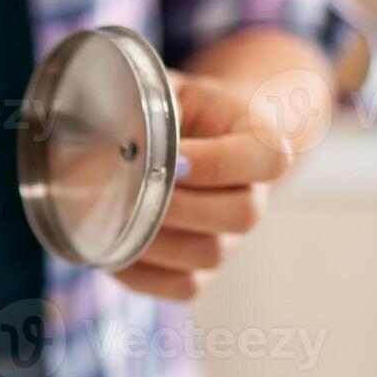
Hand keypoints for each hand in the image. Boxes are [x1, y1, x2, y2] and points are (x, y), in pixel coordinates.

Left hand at [114, 72, 294, 301]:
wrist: (186, 141)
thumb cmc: (173, 110)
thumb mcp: (165, 90)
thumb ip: (147, 102)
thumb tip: (108, 136)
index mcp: (260, 141)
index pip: (268, 159)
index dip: (220, 164)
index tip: (174, 156)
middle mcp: (255, 195)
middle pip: (243, 214)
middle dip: (181, 205)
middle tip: (135, 189)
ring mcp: (230, 239)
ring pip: (209, 254)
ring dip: (158, 240)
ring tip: (117, 218)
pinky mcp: (203, 271)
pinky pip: (183, 287)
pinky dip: (143, 275)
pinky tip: (113, 249)